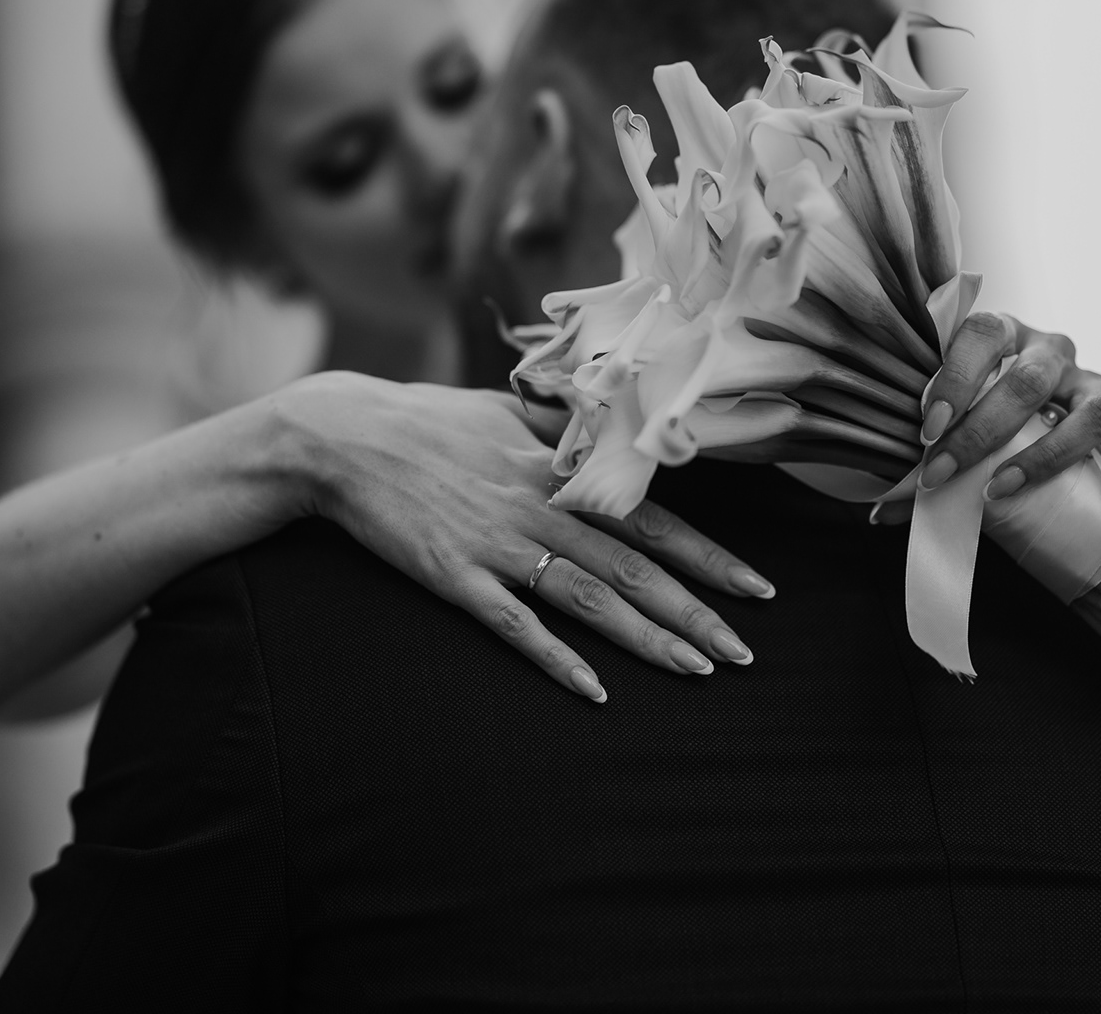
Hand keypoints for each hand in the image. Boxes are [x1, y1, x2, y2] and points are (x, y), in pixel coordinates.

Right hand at [276, 372, 773, 701]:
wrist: (343, 437)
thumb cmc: (429, 421)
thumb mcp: (509, 409)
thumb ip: (569, 429)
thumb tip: (623, 434)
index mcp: (560, 467)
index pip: (653, 518)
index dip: (710, 556)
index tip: (757, 588)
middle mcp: (541, 506)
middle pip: (635, 568)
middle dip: (696, 613)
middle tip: (744, 654)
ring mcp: (499, 543)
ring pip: (589, 599)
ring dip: (646, 640)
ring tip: (696, 673)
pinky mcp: (455, 574)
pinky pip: (514, 625)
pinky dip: (555, 658)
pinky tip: (593, 691)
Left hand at [878, 312, 1100, 522]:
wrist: (1036, 405)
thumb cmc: (976, 406)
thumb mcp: (950, 413)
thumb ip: (922, 451)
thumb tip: (882, 513)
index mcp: (1004, 332)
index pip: (980, 335)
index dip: (953, 379)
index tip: (926, 428)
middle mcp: (1052, 352)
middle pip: (1028, 381)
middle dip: (981, 431)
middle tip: (940, 473)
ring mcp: (1091, 385)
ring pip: (1091, 411)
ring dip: (1045, 456)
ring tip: (999, 492)